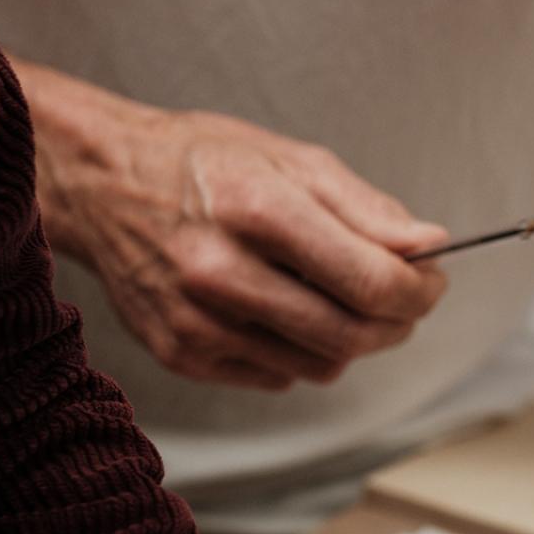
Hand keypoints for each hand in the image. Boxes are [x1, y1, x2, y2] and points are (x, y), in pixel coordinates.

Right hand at [31, 75, 449, 389]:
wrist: (102, 185)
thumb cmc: (201, 164)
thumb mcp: (288, 158)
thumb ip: (365, 208)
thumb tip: (428, 248)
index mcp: (256, 208)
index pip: (372, 282)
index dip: (420, 291)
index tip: (431, 281)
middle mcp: (221, 271)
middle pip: (352, 334)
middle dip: (396, 322)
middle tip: (402, 298)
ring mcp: (198, 321)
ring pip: (321, 364)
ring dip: (349, 338)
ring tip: (332, 295)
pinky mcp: (182, 354)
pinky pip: (278, 375)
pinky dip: (298, 350)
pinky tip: (277, 308)